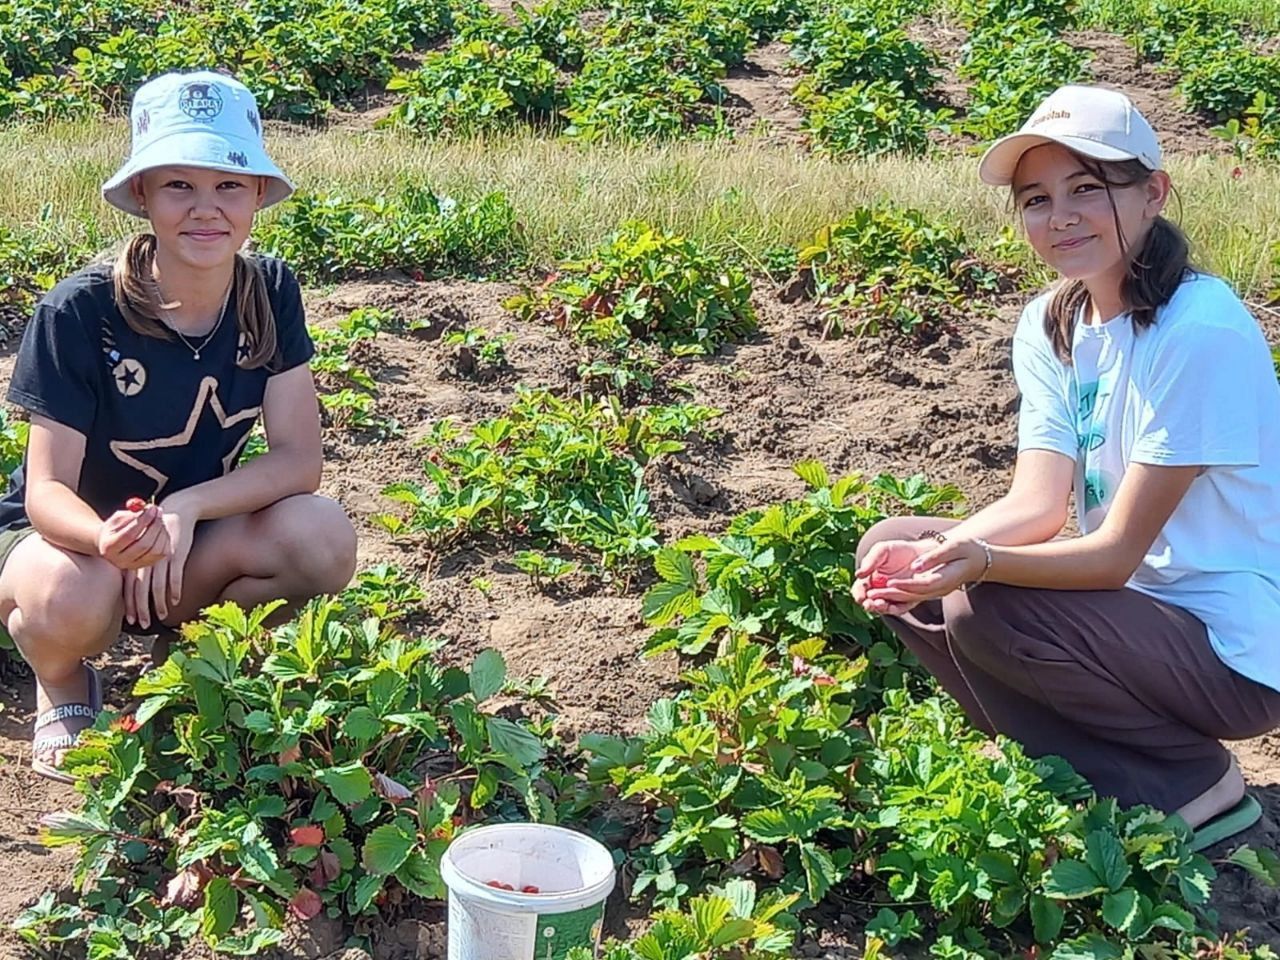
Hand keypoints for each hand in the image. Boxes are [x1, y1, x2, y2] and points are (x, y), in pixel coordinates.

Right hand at [97, 504, 169, 569]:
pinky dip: (165, 538)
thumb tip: (149, 509)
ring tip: (159, 518)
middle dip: (154, 526)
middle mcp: (120, 560)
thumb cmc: (115, 528)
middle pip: (144, 545)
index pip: (129, 535)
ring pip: (156, 550)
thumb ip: (132, 514)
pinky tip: (160, 529)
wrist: (111, 544)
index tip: (151, 508)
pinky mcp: (147, 564)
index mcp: (109, 547)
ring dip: (161, 531)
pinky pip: (162, 552)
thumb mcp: (118, 518)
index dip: (143, 521)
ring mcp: (135, 565)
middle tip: (158, 511)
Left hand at [122, 504, 195, 628]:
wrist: (176, 511)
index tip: (131, 620)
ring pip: (157, 587)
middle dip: (141, 609)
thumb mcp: (144, 546)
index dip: (130, 604)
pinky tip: (175, 601)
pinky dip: (174, 590)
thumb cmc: (159, 531)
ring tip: (161, 616)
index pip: (129, 587)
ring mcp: (160, 557)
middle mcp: (145, 559)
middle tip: (143, 625)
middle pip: (140, 590)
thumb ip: (138, 564)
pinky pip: (175, 577)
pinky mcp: (176, 554)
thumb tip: (135, 586)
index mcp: (135, 558)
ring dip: (159, 604)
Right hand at [853, 538, 934, 616]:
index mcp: (869, 580)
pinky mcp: (907, 601)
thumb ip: (870, 561)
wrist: (922, 552)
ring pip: (883, 608)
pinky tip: (891, 605)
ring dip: (879, 609)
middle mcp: (879, 591)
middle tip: (868, 603)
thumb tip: (858, 575)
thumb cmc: (899, 550)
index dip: (858, 594)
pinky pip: (900, 608)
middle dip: (868, 604)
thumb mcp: (882, 550)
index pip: (859, 590)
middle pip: (869, 603)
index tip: (860, 594)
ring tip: (879, 604)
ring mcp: (893, 597)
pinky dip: (895, 609)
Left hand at [864, 537, 988, 608]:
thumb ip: (935, 557)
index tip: (887, 583)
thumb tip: (916, 566)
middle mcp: (938, 590)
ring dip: (890, 599)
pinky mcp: (929, 589)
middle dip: (890, 596)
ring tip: (870, 597)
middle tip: (870, 595)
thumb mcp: (954, 547)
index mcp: (945, 580)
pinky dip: (896, 597)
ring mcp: (934, 592)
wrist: (980, 559)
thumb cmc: (968, 550)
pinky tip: (881, 594)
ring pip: (909, 599)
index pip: (921, 586)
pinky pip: (911, 596)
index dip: (903, 586)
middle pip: (911, 596)